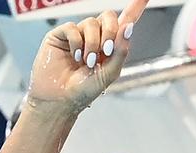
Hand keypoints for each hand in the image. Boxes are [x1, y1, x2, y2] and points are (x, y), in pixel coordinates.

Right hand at [27, 0, 148, 113]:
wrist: (61, 100)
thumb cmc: (84, 91)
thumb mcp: (108, 74)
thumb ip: (121, 52)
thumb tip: (128, 27)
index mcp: (109, 47)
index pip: (124, 23)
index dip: (135, 8)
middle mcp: (94, 37)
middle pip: (109, 17)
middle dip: (110, 32)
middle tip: (106, 51)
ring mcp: (78, 35)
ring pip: (91, 23)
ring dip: (92, 44)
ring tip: (86, 62)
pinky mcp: (61, 35)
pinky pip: (73, 27)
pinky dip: (77, 42)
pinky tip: (75, 57)